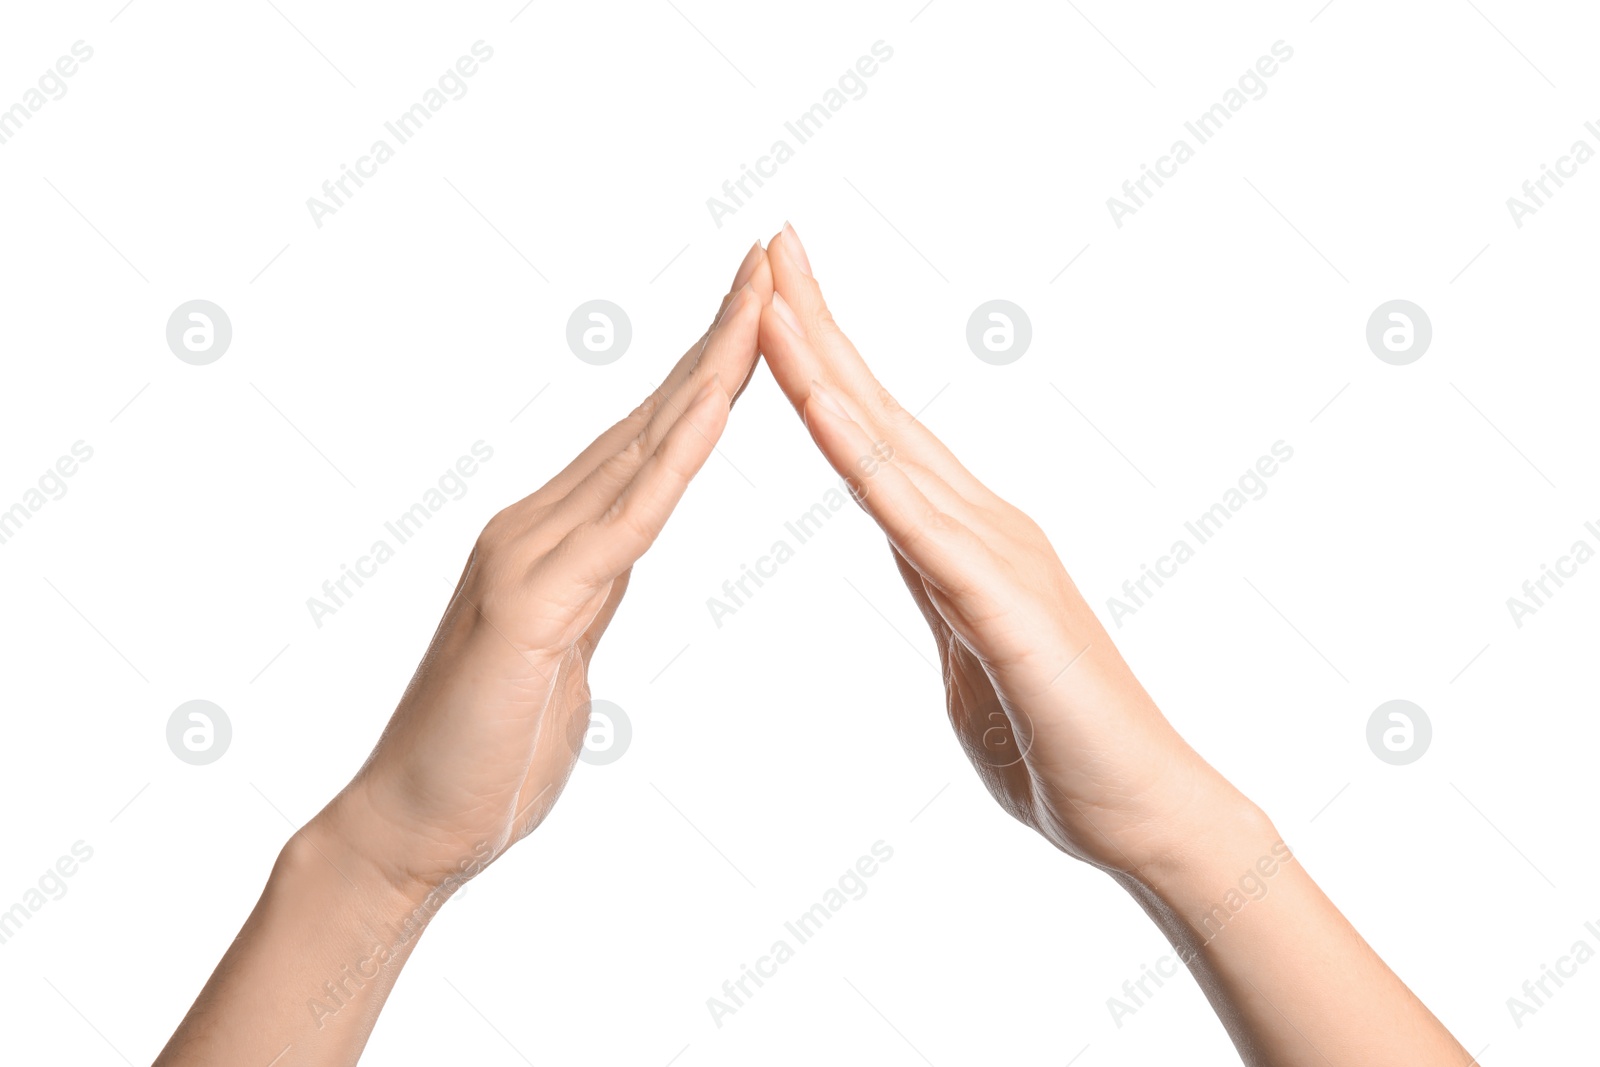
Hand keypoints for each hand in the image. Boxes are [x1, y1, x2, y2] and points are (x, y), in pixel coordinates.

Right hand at [319, 243, 772, 899]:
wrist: (410, 829)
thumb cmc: (489, 754)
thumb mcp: (562, 652)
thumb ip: (589, 591)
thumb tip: (620, 555)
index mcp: (558, 537)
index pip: (650, 437)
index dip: (708, 368)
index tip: (762, 308)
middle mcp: (539, 524)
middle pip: (651, 416)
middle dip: (719, 337)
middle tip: (772, 257)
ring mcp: (530, 556)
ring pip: (641, 449)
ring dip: (710, 370)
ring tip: (761, 298)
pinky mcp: (528, 606)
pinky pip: (623, 523)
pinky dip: (674, 462)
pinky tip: (717, 411)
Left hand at [757, 225, 1248, 878]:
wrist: (1145, 817)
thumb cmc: (1060, 750)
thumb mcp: (971, 658)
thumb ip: (942, 596)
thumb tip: (913, 556)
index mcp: (965, 540)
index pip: (877, 436)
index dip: (826, 363)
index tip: (776, 299)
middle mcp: (983, 524)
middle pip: (880, 410)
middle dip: (819, 323)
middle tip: (771, 238)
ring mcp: (997, 555)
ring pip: (890, 445)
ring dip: (826, 365)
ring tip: (774, 290)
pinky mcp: (1003, 605)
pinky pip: (915, 520)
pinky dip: (861, 457)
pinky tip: (818, 406)